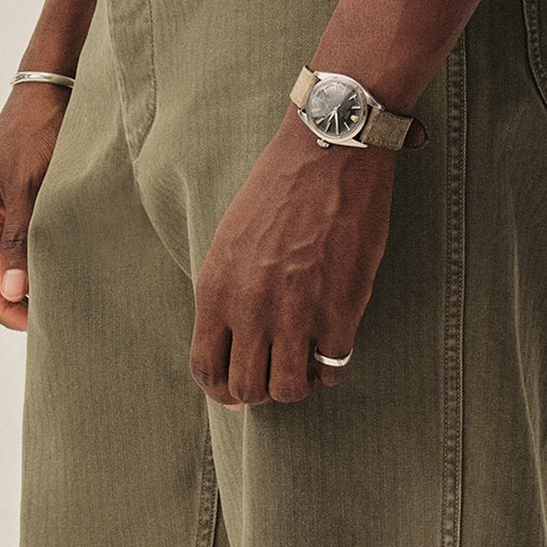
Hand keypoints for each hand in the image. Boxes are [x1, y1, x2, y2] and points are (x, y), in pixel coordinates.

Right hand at [0, 81, 71, 332]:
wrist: (49, 92)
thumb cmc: (36, 133)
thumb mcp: (29, 189)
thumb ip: (18, 241)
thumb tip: (11, 292)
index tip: (35, 320)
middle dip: (8, 307)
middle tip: (49, 314)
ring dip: (20, 291)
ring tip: (56, 296)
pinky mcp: (13, 212)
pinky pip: (12, 255)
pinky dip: (29, 271)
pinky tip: (56, 272)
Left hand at [191, 110, 395, 405]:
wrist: (329, 152)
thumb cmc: (279, 191)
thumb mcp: (231, 242)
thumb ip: (227, 295)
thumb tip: (235, 346)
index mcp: (216, 290)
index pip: (206, 369)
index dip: (223, 391)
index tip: (241, 394)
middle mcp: (251, 307)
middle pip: (247, 389)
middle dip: (263, 390)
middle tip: (280, 371)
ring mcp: (296, 312)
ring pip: (289, 389)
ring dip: (300, 383)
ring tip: (309, 361)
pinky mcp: (341, 310)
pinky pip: (335, 369)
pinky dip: (336, 367)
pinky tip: (338, 344)